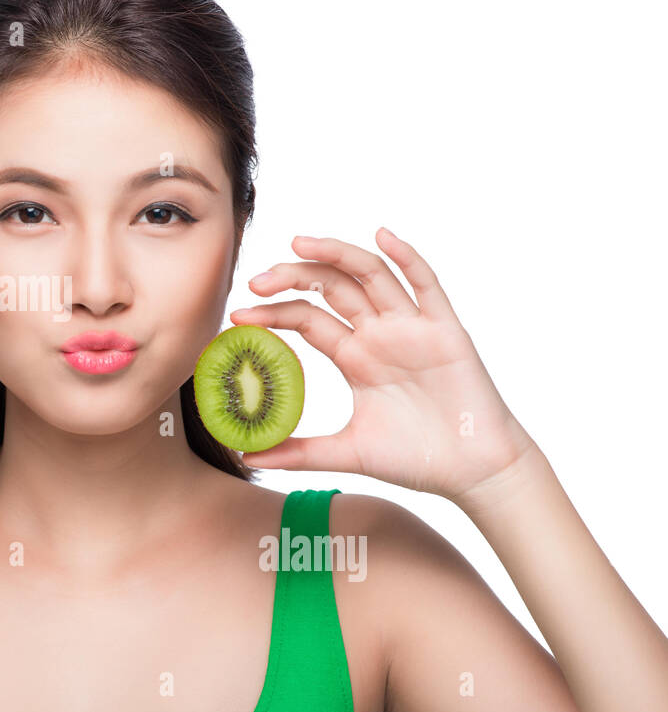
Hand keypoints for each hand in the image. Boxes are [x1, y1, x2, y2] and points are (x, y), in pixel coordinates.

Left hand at [227, 227, 537, 504]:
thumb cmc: (416, 459)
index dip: (273, 313)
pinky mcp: (446, 331)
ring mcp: (412, 329)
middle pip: (331, 288)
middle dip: (294, 277)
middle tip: (258, 280)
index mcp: (355, 357)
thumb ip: (298, 452)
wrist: (473, 473)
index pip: (307, 319)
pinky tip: (383, 237)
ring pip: (371, 275)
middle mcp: (380, 335)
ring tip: (298, 243)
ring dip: (336, 254)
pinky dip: (408, 257)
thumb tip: (245, 455)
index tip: (238, 315)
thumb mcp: (347, 453)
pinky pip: (427, 286)